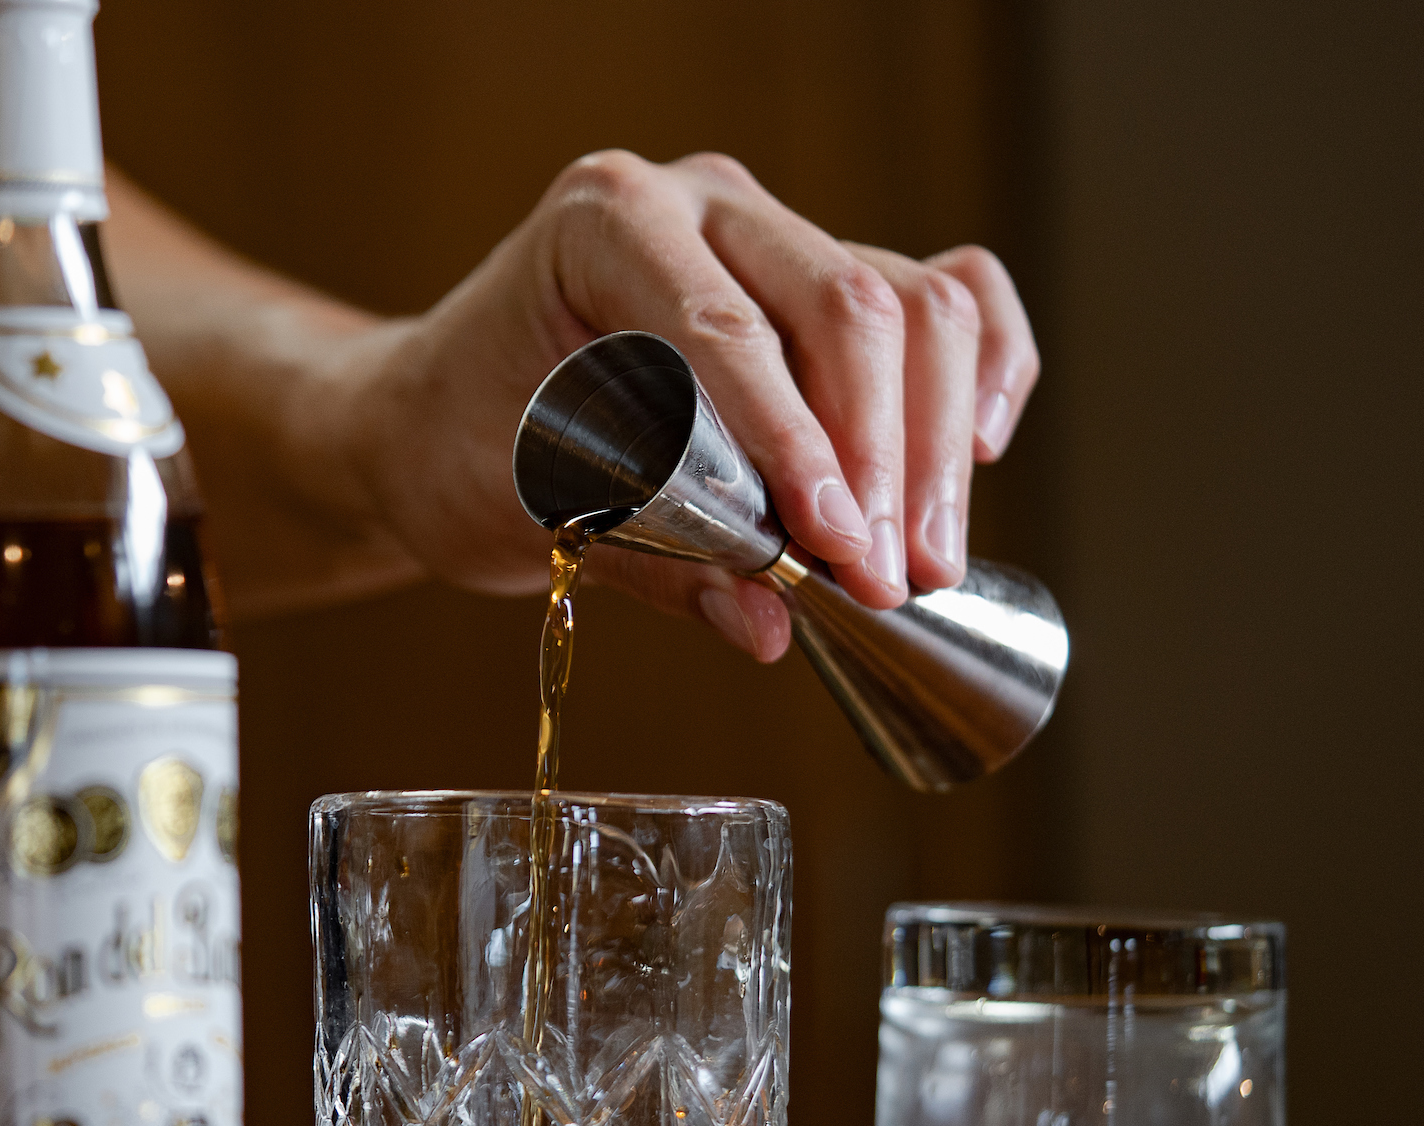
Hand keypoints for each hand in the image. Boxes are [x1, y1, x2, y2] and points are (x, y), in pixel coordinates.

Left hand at [328, 150, 1039, 660]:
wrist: (439, 416)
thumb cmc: (466, 446)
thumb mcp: (531, 509)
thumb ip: (656, 562)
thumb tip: (770, 625)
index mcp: (606, 221)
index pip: (725, 325)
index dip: (796, 442)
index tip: (837, 547)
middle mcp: (703, 203)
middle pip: (847, 304)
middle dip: (883, 456)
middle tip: (890, 579)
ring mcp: (774, 232)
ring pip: (915, 304)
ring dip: (938, 442)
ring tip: (925, 561)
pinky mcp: (827, 279)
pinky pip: (950, 296)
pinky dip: (984, 368)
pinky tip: (984, 450)